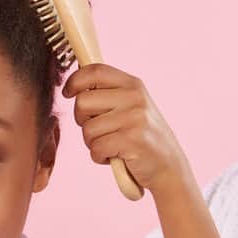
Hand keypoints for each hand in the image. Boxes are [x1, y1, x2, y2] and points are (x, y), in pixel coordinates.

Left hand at [61, 63, 191, 198]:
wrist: (168, 167)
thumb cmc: (142, 137)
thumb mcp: (131, 106)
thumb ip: (109, 93)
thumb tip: (76, 84)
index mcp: (133, 85)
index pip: (95, 71)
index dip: (74, 81)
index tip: (68, 93)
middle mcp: (135, 98)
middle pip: (83, 101)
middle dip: (82, 120)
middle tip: (98, 130)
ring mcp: (134, 118)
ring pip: (87, 129)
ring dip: (92, 143)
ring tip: (111, 145)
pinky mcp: (132, 140)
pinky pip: (96, 148)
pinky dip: (99, 157)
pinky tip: (115, 157)